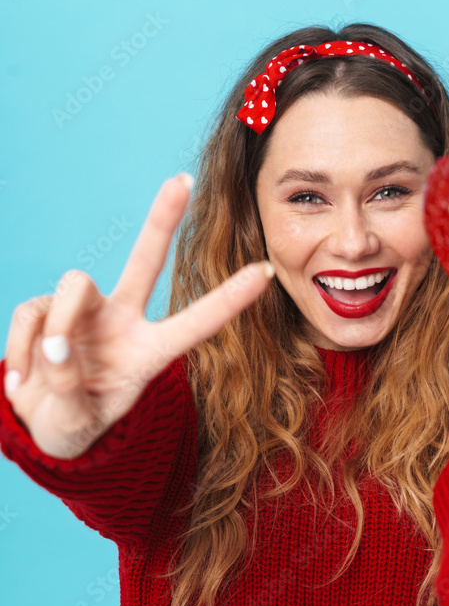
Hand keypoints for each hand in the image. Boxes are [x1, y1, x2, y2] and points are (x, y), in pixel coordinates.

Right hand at [2, 174, 273, 458]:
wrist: (39, 425)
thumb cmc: (73, 424)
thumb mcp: (76, 425)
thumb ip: (67, 392)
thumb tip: (56, 348)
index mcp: (148, 353)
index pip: (196, 323)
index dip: (229, 300)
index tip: (267, 272)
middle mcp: (121, 322)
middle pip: (145, 262)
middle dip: (161, 220)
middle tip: (182, 180)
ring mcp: (85, 313)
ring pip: (73, 286)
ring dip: (55, 327)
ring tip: (42, 376)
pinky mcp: (46, 310)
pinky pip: (31, 314)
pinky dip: (20, 350)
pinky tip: (21, 382)